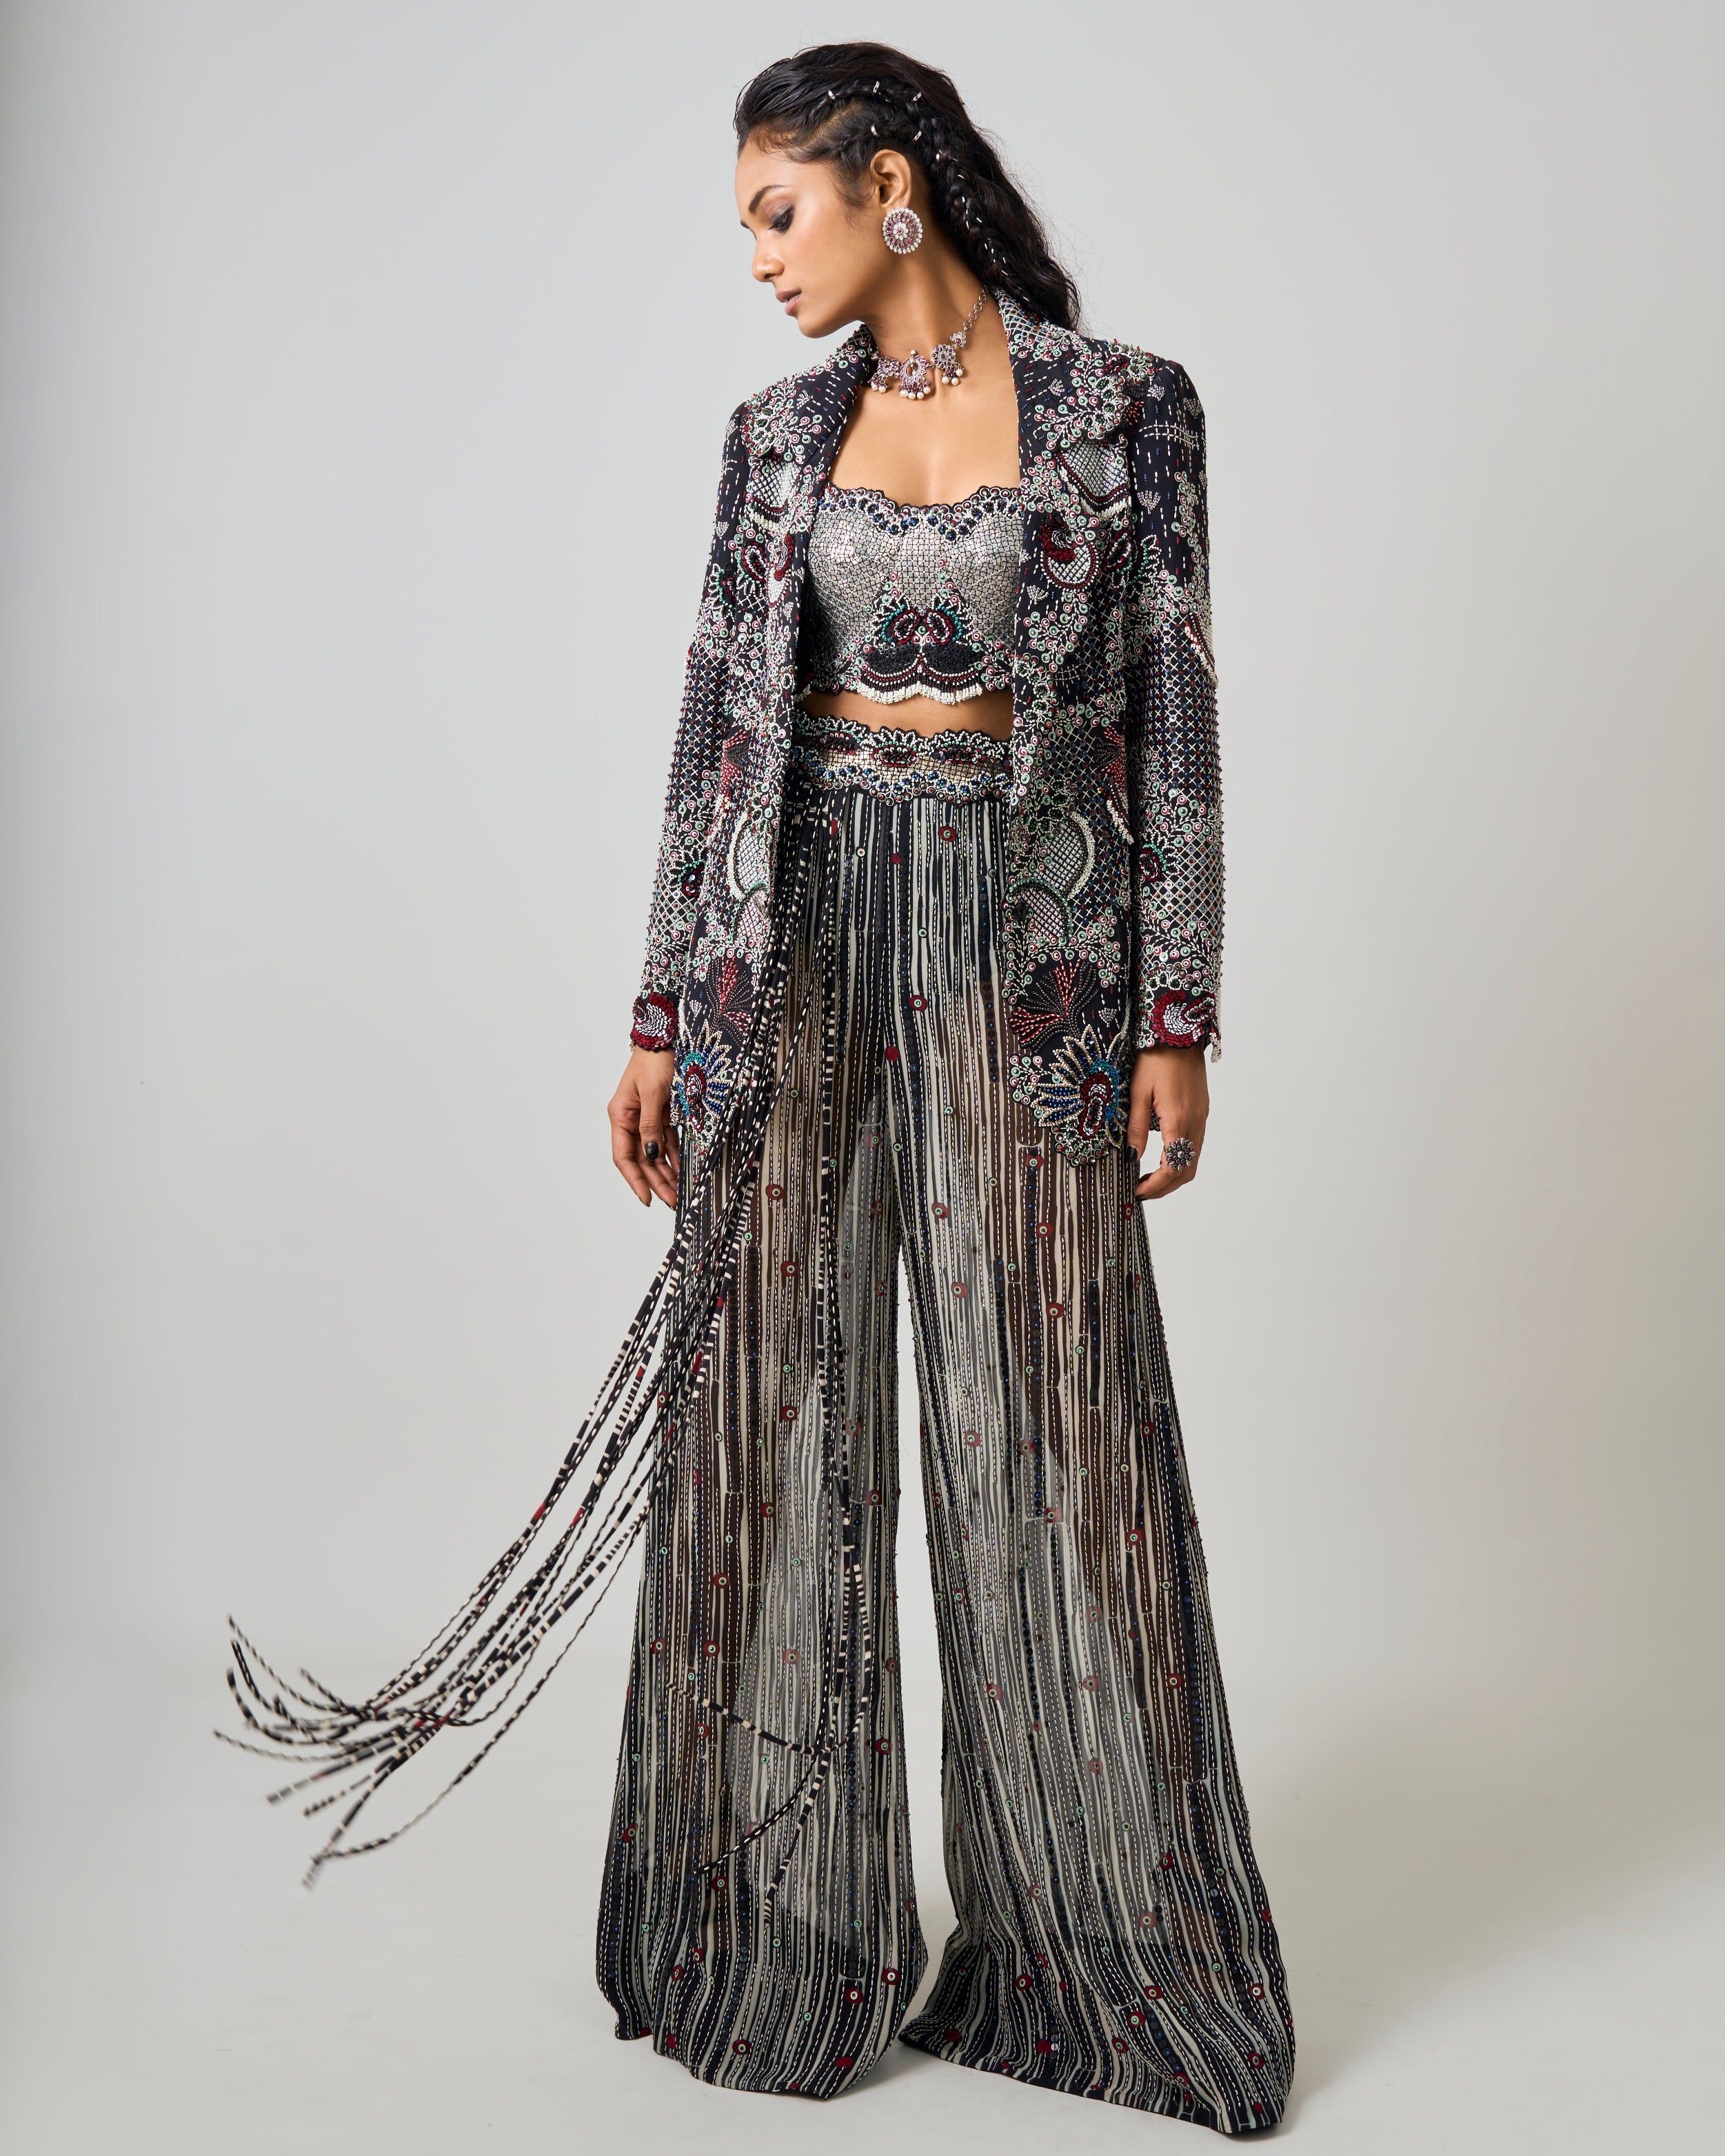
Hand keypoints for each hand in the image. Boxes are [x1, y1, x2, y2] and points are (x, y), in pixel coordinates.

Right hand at [608, 1048, 680, 1207]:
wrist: (665, 1037)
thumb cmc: (655, 1060)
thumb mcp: (653, 1093)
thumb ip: (651, 1125)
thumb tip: (651, 1154)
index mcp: (621, 1116)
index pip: (624, 1157)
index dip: (634, 1180)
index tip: (647, 1199)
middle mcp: (631, 1121)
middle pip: (642, 1160)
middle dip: (656, 1182)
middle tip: (672, 1201)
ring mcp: (647, 1118)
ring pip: (655, 1154)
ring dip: (666, 1173)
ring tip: (679, 1192)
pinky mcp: (662, 1114)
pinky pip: (667, 1141)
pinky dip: (675, 1156)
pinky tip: (683, 1171)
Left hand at [1127, 1045, 1208, 1199]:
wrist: (1179, 1032)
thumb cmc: (1156, 1058)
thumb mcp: (1137, 1092)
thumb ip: (1136, 1128)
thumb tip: (1131, 1157)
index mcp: (1179, 1120)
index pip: (1173, 1167)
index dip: (1156, 1185)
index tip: (1137, 1192)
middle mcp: (1195, 1122)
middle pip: (1187, 1169)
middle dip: (1165, 1186)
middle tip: (1142, 1192)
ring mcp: (1201, 1117)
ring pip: (1193, 1159)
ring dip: (1173, 1174)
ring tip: (1149, 1178)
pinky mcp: (1201, 1111)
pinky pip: (1194, 1144)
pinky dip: (1180, 1159)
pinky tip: (1161, 1156)